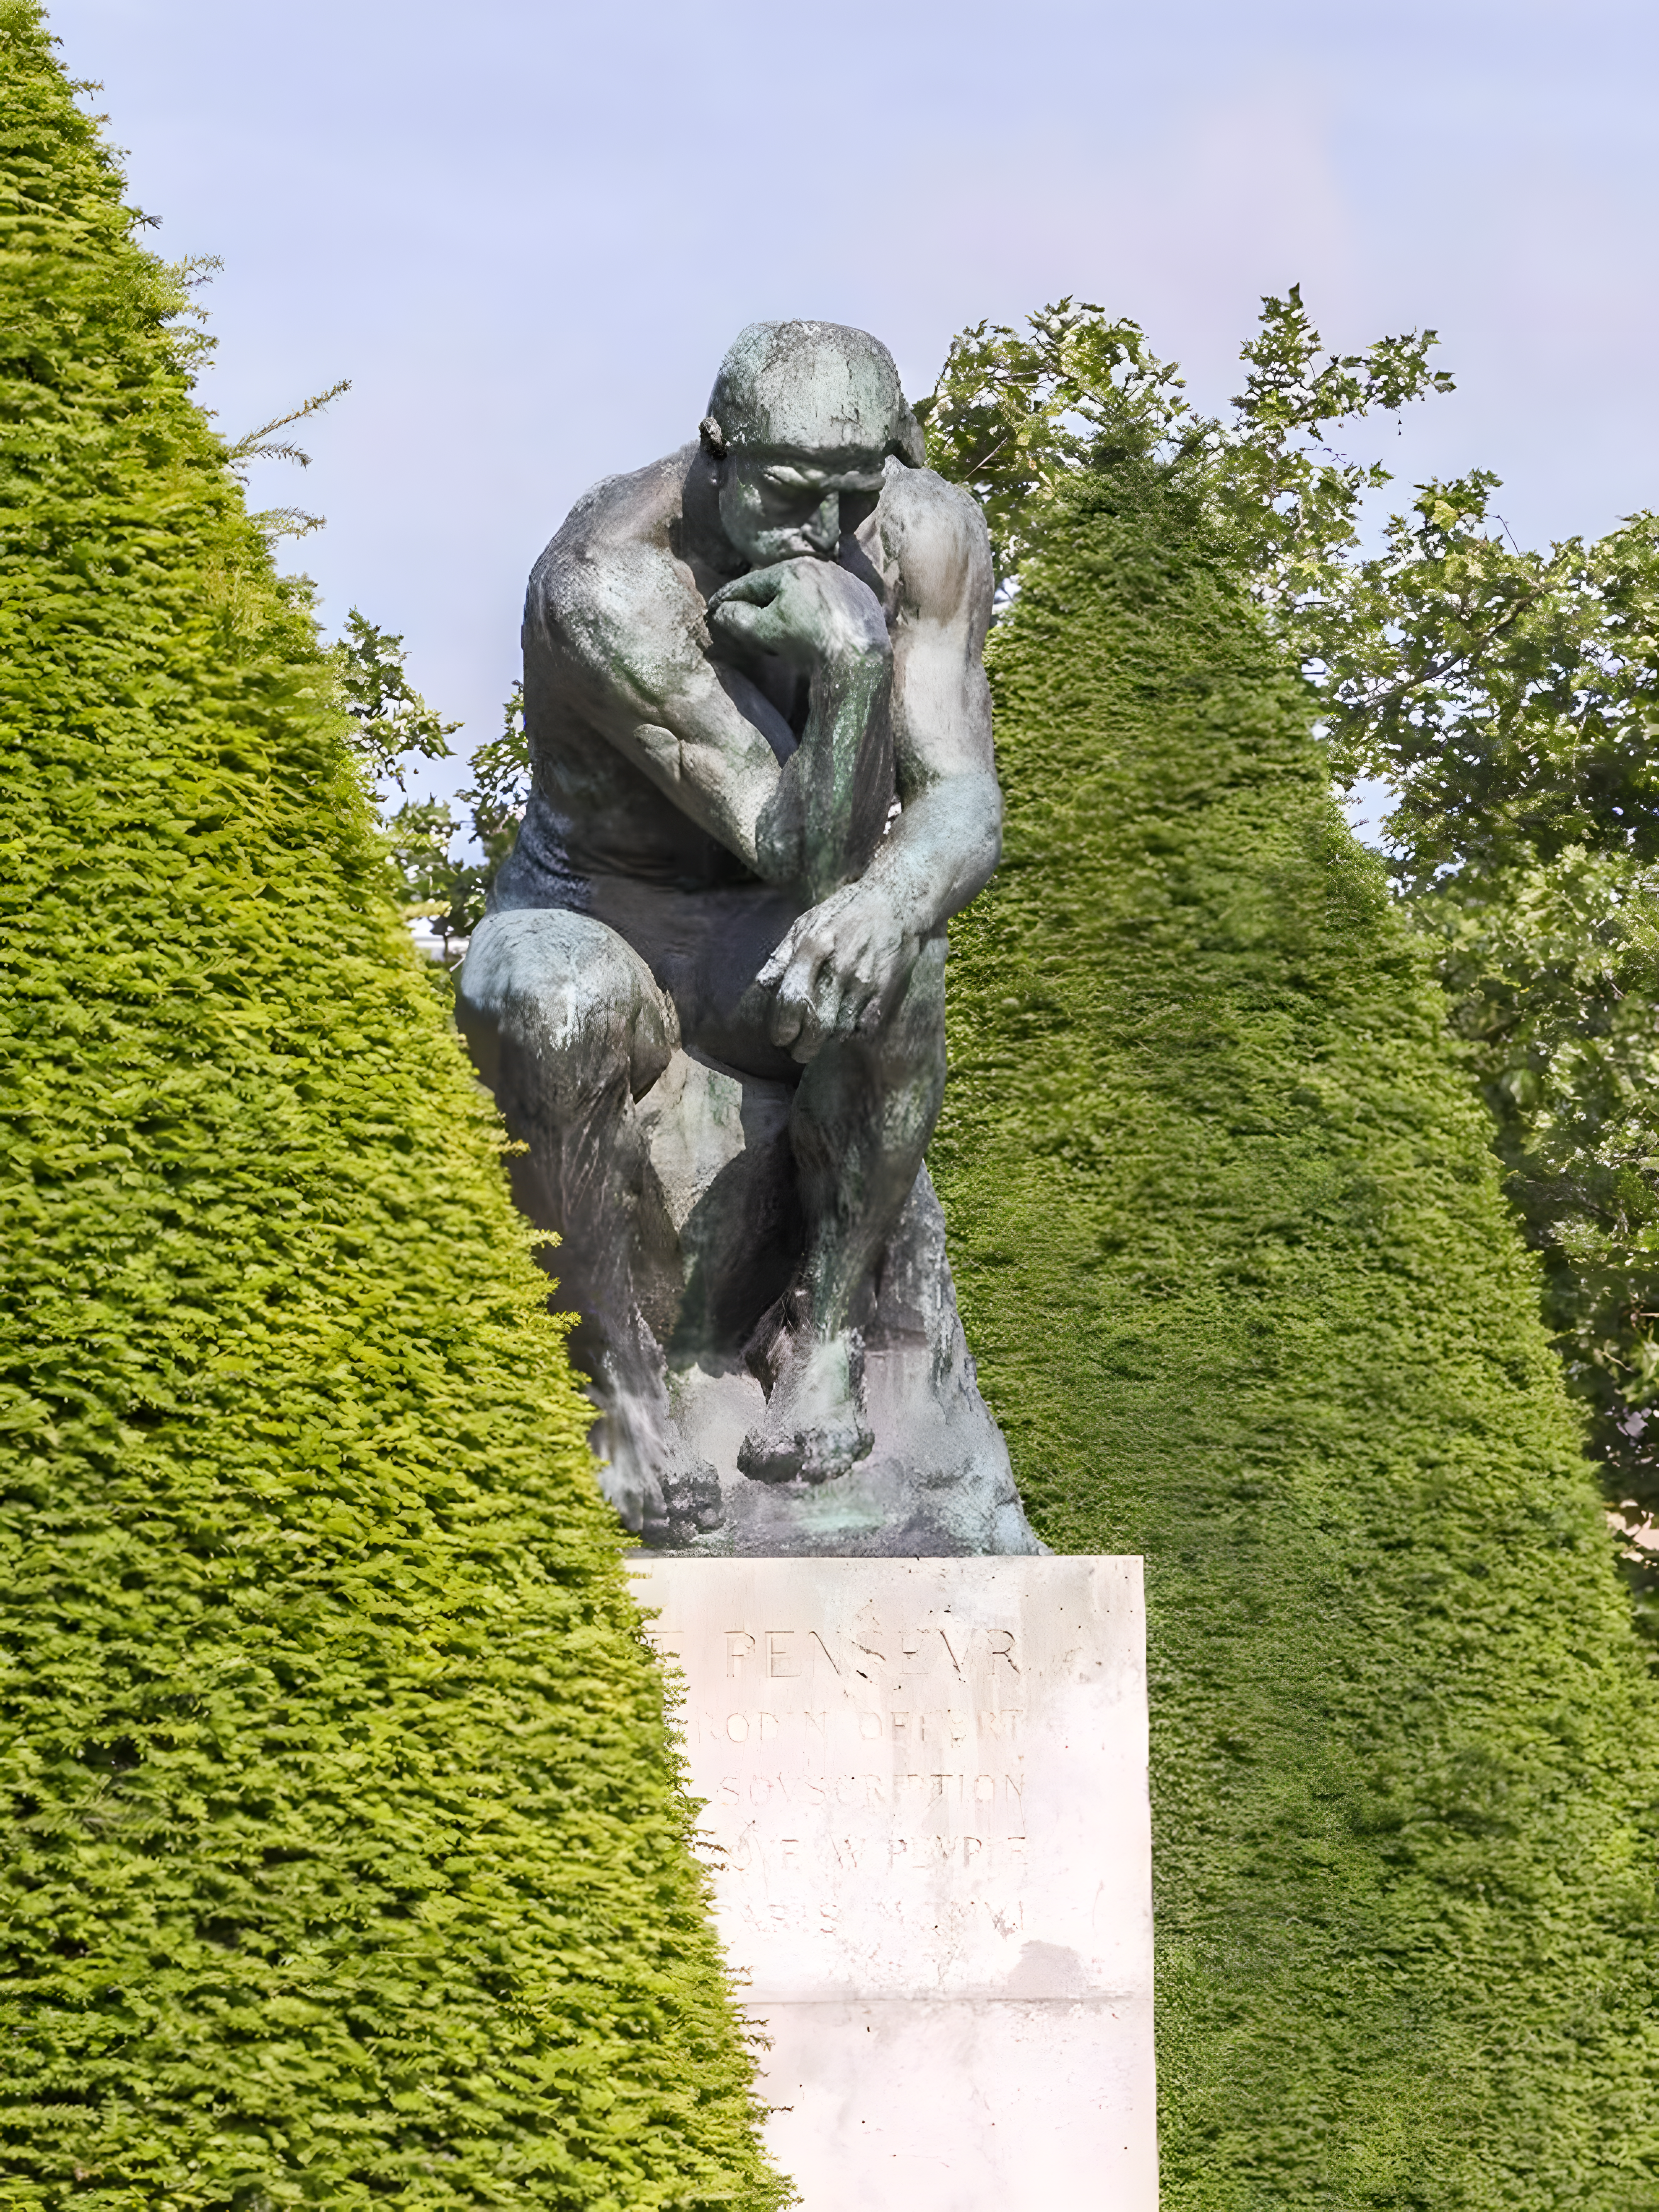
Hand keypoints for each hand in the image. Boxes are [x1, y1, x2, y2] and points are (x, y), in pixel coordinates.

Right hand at [707, 557, 888, 672]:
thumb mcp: (764, 631)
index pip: (753, 583)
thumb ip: (738, 618)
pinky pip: (834, 603)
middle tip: (745, 618)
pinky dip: (820, 613)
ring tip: (781, 628)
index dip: (731, 597)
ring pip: (809, 592)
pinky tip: (815, 629)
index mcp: (794, 569)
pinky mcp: (865, 600)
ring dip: (792, 607)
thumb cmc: (808, 644)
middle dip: (762, 602)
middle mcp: (823, 567)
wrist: (857, 660)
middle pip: (782, 585)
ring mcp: (847, 582)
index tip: (717, 607)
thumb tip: (724, 611)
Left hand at [757, 879, 918, 1062]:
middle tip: (797, 1053)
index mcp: (814, 946)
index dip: (782, 1025)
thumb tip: (763, 985)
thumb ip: (783, 955)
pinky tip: (844, 1029)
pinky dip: (851, 1033)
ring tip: (819, 1040)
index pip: (792, 998)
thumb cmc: (845, 911)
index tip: (779, 1037)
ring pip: (840, 1028)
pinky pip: (865, 1026)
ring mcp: (865, 980)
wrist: (896, 901)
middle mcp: (839, 966)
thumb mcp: (806, 922)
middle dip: (804, 1046)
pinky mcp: (886, 989)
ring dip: (826, 1040)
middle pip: (817, 1023)